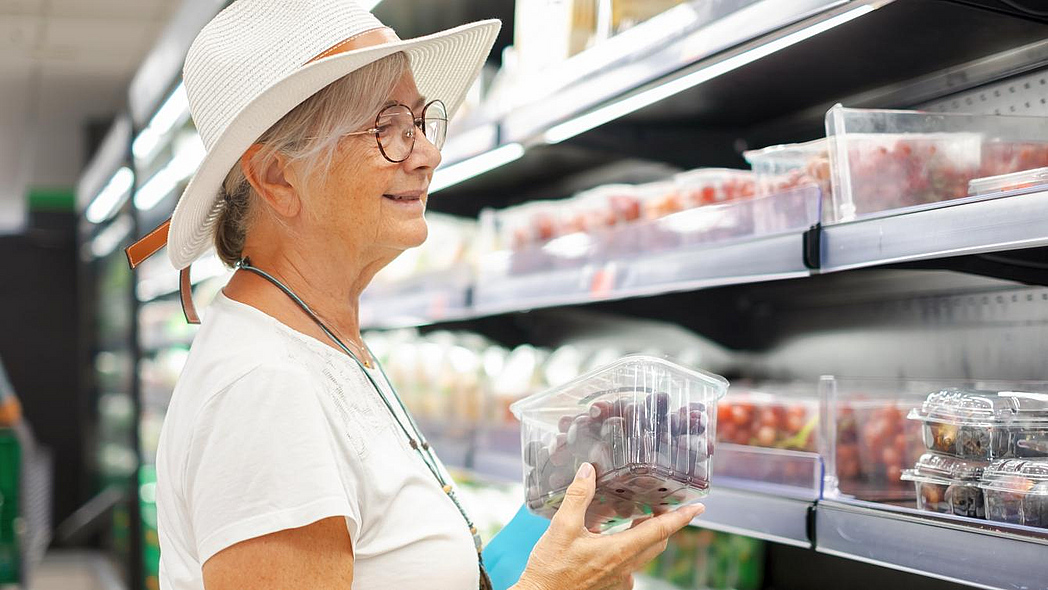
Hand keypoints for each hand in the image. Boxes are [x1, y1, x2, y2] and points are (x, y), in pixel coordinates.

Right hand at [512, 463, 704, 589]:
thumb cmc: (551, 570)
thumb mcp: (562, 528)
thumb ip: (578, 497)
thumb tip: (588, 472)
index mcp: (619, 551)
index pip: (660, 531)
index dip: (681, 518)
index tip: (698, 508)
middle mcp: (625, 568)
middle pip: (656, 542)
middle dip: (663, 523)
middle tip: (661, 505)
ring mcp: (620, 580)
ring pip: (643, 554)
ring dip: (643, 535)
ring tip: (635, 517)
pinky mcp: (611, 586)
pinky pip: (629, 565)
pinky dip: (627, 549)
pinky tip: (609, 541)